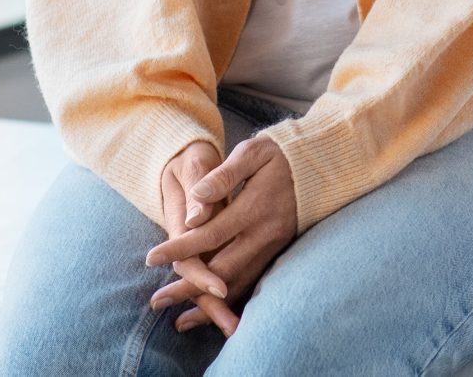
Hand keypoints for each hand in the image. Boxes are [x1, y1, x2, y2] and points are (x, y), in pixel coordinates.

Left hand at [147, 135, 299, 328]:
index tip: (152, 258)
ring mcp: (273, 248)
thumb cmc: (279, 156)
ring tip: (179, 320)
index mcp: (255, 208)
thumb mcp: (253, 153)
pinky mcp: (277, 255)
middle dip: (187, 288)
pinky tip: (210, 312)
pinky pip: (251, 283)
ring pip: (237, 284)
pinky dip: (229, 301)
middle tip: (156, 301)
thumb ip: (224, 174)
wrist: (320, 168)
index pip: (211, 234)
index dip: (181, 247)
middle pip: (222, 270)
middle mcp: (265, 235)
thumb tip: (198, 196)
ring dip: (208, 304)